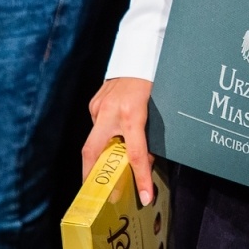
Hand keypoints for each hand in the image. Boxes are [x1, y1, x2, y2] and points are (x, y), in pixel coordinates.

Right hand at [83, 78, 155, 205]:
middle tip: (96, 194)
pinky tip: (112, 134)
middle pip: (92, 152)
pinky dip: (104, 135)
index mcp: (131, 114)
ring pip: (96, 138)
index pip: (136, 154)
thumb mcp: (157, 110)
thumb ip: (149, 136)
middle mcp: (110, 111)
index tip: (144, 196)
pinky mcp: (94, 102)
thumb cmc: (152, 81)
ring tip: (107, 163)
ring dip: (102, 152)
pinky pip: (98, 125)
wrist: (140, 52)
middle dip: (91, 175)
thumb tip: (145, 160)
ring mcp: (99, 106)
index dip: (140, 177)